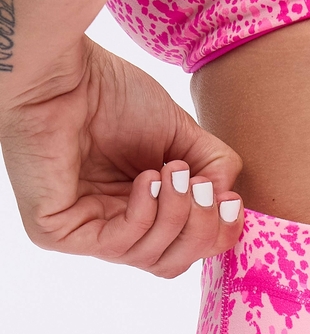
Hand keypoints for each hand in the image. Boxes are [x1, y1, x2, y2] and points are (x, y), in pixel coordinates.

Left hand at [0, 37, 243, 277]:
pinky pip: (119, 245)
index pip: (185, 248)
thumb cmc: (112, 92)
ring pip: (152, 258)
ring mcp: (84, 232)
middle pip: (172, 264)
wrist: (60, 70)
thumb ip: (216, 169)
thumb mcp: (182, 135)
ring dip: (176, 216)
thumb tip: (229, 203)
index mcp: (139, 210)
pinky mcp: (56, 233)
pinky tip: (146, 179)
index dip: (216, 234)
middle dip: (201, 231)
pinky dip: (144, 214)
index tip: (230, 200)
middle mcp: (110, 225)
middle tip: (204, 189)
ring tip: (174, 173)